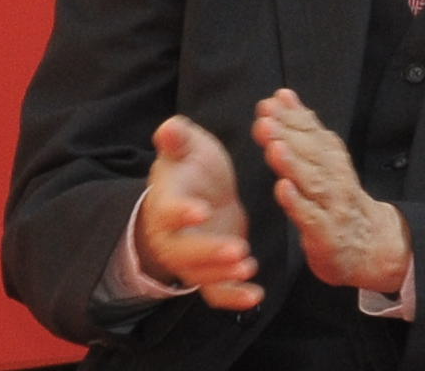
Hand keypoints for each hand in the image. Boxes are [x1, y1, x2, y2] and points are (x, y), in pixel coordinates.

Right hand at [135, 114, 260, 307]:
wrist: (194, 197)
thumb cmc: (189, 169)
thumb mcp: (186, 149)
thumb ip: (177, 140)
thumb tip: (169, 126)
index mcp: (167, 203)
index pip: (169, 210)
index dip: (183, 211)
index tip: (201, 210)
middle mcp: (175, 237)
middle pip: (185, 251)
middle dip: (210, 252)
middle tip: (237, 250)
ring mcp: (192, 258)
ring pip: (202, 275)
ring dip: (224, 275)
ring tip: (249, 267)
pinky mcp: (210, 270)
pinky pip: (217, 292)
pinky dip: (234, 297)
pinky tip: (257, 295)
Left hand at [254, 92, 408, 295]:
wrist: (372, 245)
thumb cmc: (338, 200)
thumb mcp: (325, 162)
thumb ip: (304, 130)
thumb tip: (283, 95)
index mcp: (332, 159)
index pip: (314, 133)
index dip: (294, 116)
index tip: (273, 101)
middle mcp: (335, 178)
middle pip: (312, 153)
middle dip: (289, 134)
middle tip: (266, 118)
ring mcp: (332, 206)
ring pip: (312, 181)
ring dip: (293, 163)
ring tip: (275, 147)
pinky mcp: (326, 233)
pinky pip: (311, 217)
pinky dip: (298, 202)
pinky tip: (283, 189)